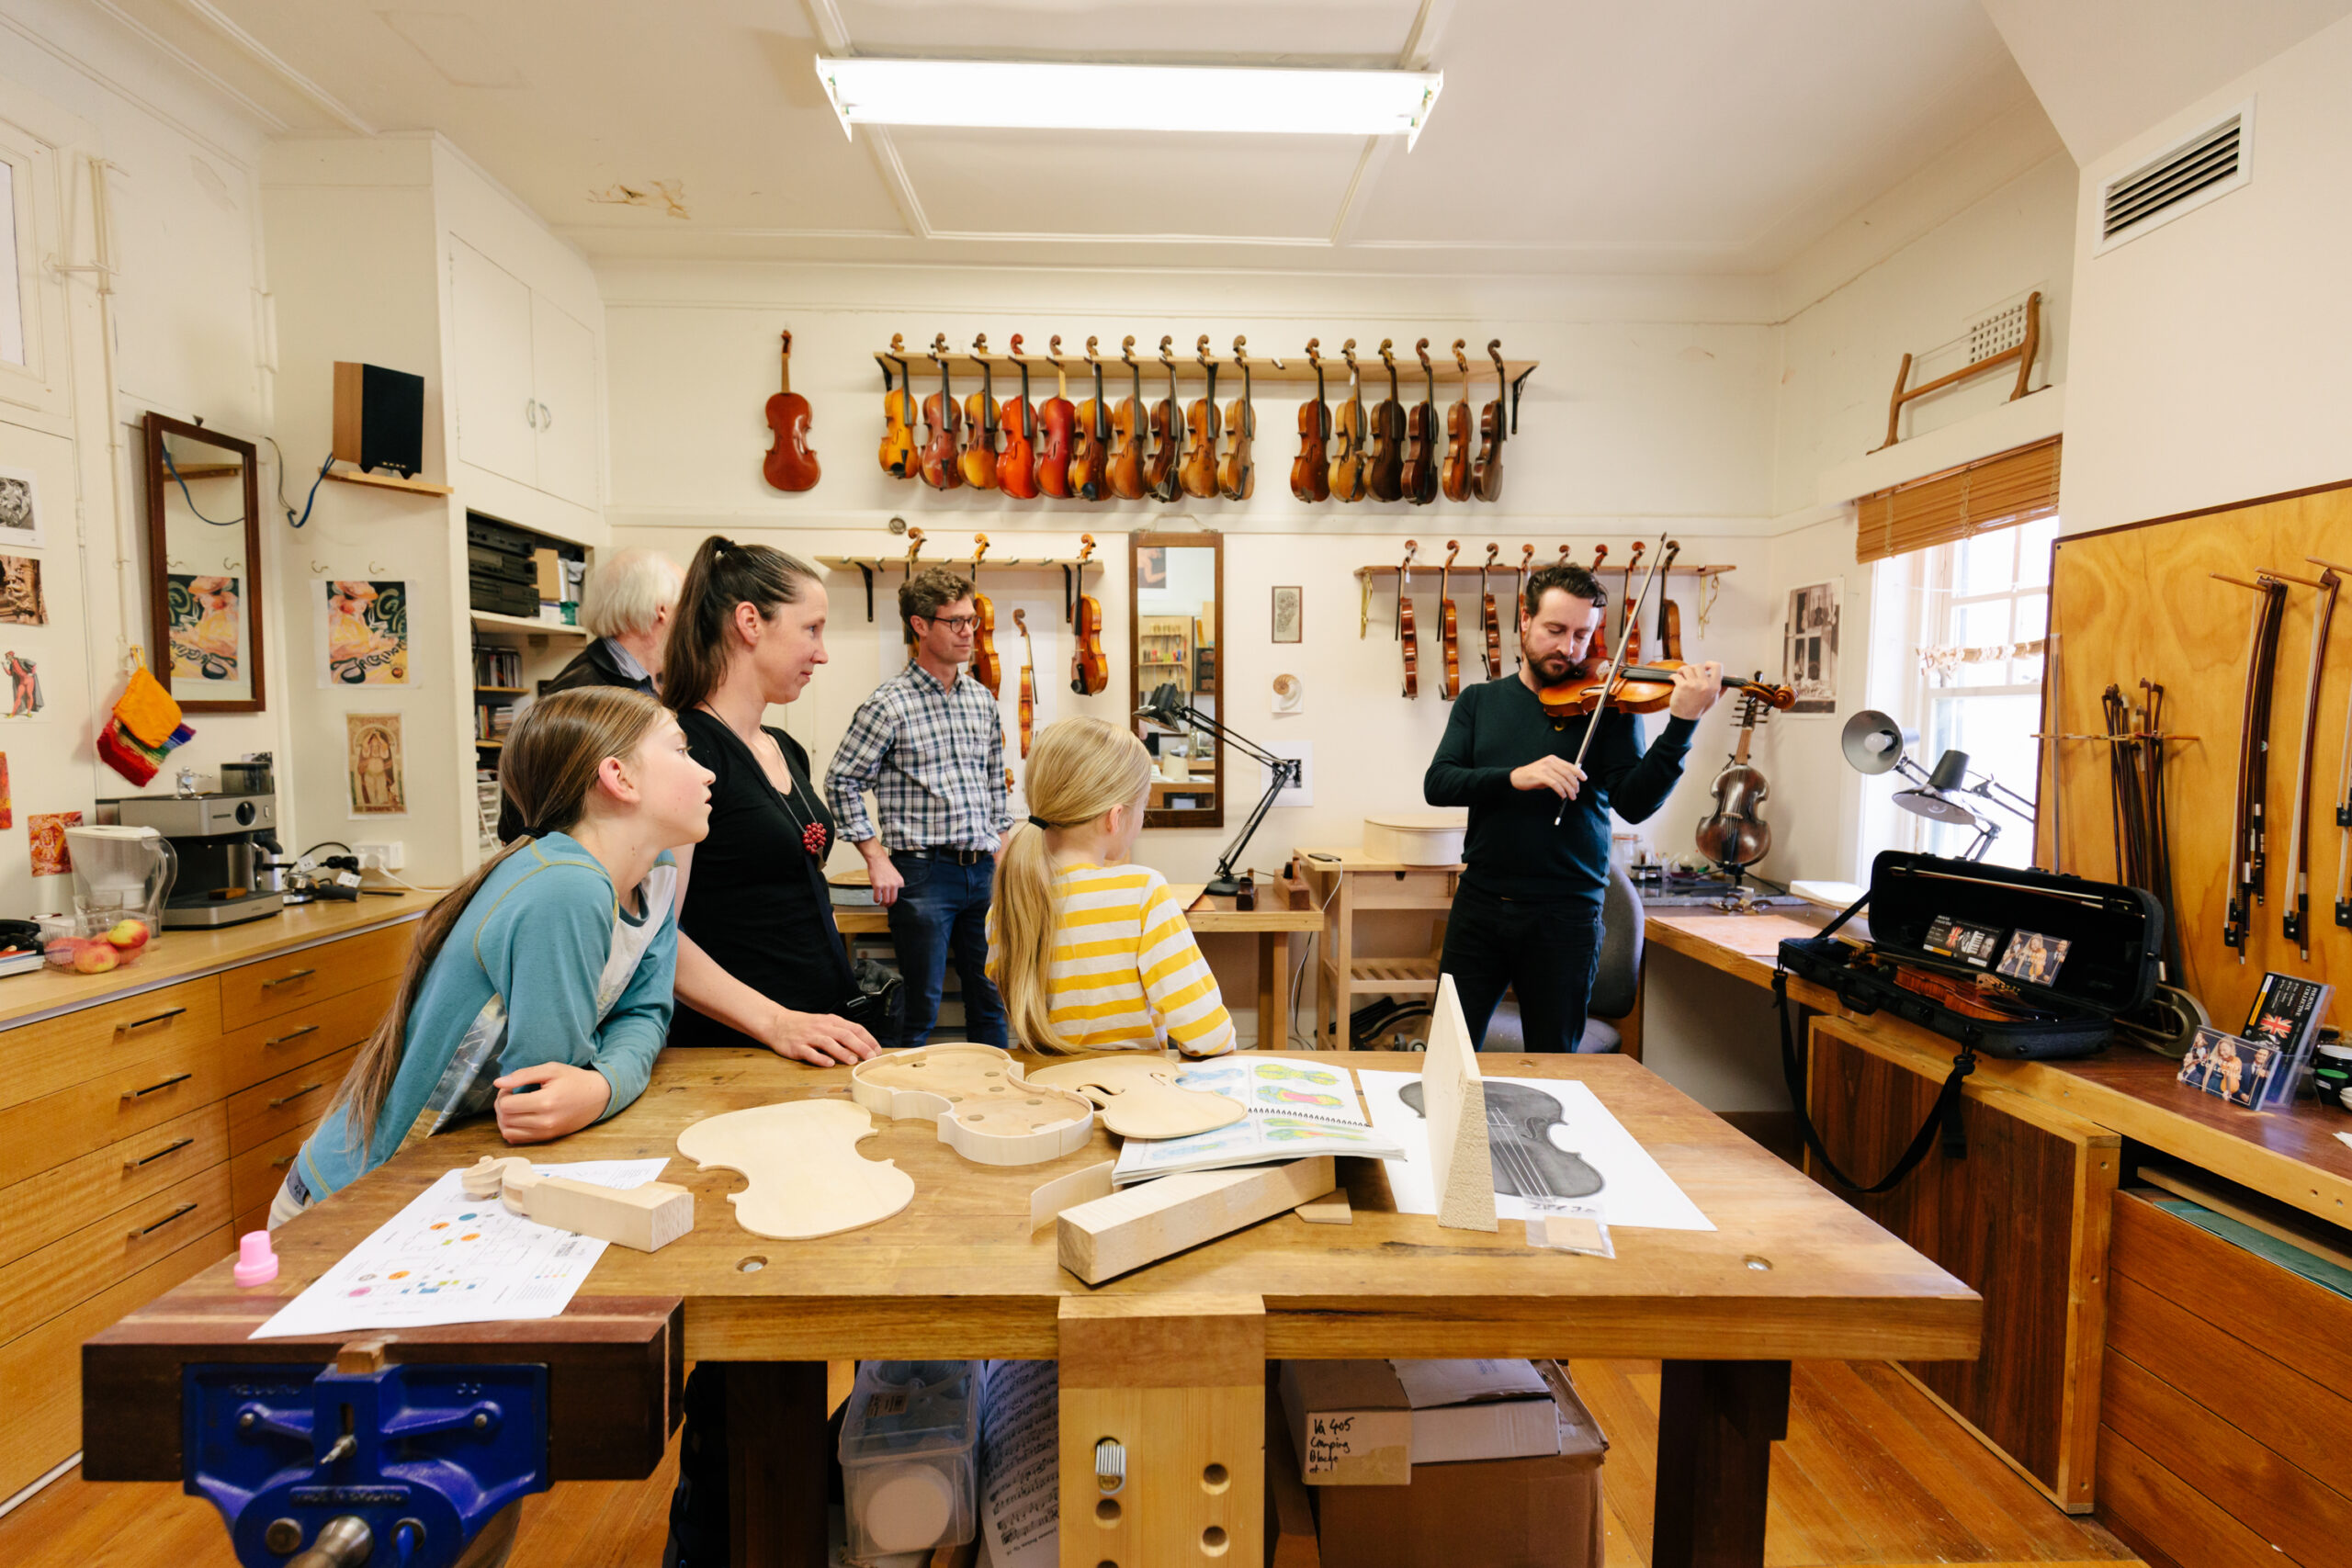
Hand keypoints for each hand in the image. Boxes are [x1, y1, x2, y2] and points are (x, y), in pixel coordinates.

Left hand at [492, 1062, 611, 1142]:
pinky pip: (517, 1139)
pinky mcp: (547, 1138)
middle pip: (505, 1119)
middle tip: (511, 1094)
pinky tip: (519, 1117)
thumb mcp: (551, 1069)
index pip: (506, 1105)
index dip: (503, 1094)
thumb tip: (498, 1083)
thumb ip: (523, 1075)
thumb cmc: (574, 1080)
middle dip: (501, 1105)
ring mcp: (546, 1133)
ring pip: (507, 1131)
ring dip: (504, 1118)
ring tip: (514, 1106)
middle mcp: (545, 1122)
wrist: (598, 1097)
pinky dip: (511, 1129)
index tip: (512, 1087)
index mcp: (545, 1102)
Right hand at [768, 1007, 880, 1065]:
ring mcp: (809, 1037)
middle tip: (871, 1057)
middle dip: (860, 1046)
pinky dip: (820, 1058)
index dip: (867, 1039)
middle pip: (845, 1035)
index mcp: (832, 1021)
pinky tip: (829, 1064)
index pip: (854, 1028)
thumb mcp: (825, 1023)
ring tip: (853, 1061)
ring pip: (829, 1043)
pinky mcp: (797, 1047)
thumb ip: (841, 1031)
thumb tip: (862, 1044)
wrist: (778, 1023)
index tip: (877, 1050)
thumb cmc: (805, 1025)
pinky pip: (810, 1053)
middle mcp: (822, 1028)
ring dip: (842, 1052)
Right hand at [859, 841, 903, 906]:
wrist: (878, 860)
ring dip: (883, 904)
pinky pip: (877, 898)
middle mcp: (894, 884)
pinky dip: (876, 900)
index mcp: (900, 882)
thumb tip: (893, 894)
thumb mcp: (895, 875)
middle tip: (886, 905)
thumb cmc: (885, 867)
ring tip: (880, 903)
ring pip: (886, 901)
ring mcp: (886, 886)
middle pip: (893, 900)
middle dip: (889, 905)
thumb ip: (896, 884)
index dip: (895, 901)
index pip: (899, 896)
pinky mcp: (877, 886)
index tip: (892, 902)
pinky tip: (876, 899)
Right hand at [1509, 756, 1585, 798]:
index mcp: (1553, 759)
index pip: (1570, 765)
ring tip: (1571, 796)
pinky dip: (1561, 791)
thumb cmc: (1534, 776)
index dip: (1578, 772)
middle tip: (1576, 792)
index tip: (1584, 779)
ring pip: (1562, 780)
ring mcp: (1545, 768)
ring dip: (1569, 790)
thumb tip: (1572, 781)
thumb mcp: (1547, 772)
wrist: (1518, 776)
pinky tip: (1562, 795)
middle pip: (1568, 773)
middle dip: (1574, 784)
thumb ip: (1558, 774)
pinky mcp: (1540, 776)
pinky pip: (1555, 784)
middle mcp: (1550, 762)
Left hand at [1667, 661, 1724, 720]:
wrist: (1686, 718)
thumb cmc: (1701, 707)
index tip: (1705, 666)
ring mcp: (1694, 685)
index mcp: (1715, 686)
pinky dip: (1673, 677)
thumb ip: (1724, 686)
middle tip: (1689, 673)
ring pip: (1686, 668)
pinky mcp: (1683, 686)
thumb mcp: (1715, 698)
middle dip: (1692, 668)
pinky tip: (1673, 679)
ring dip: (1682, 671)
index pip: (1717, 666)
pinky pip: (1676, 675)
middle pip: (1699, 665)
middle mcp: (1705, 684)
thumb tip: (1734, 676)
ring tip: (1681, 675)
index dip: (1710, 663)